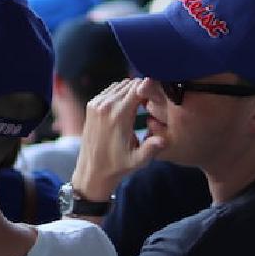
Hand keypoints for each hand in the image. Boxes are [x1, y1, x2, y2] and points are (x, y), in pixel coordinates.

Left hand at [72, 79, 165, 201]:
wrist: (92, 170)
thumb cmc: (117, 166)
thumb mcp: (137, 160)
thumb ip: (151, 149)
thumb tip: (163, 140)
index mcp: (118, 115)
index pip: (138, 88)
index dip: (151, 89)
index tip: (158, 97)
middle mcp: (105, 106)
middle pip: (130, 84)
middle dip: (143, 88)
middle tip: (152, 99)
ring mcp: (96, 104)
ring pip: (120, 85)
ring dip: (132, 90)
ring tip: (142, 102)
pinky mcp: (91, 105)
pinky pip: (110, 90)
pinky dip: (120, 92)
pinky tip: (128, 104)